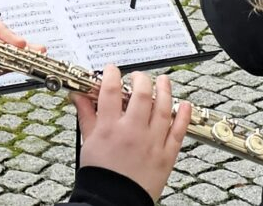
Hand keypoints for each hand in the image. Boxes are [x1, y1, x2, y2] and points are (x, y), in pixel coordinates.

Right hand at [75, 67, 189, 202]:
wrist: (113, 200)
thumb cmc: (101, 174)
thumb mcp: (88, 141)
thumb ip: (86, 115)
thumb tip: (79, 96)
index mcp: (109, 127)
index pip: (111, 91)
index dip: (112, 75)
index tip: (112, 70)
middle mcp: (132, 131)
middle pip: (141, 94)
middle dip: (140, 79)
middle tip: (138, 77)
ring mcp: (152, 142)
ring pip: (163, 108)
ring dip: (164, 90)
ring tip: (163, 81)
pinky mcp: (166, 155)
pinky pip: (178, 131)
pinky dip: (183, 116)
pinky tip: (184, 104)